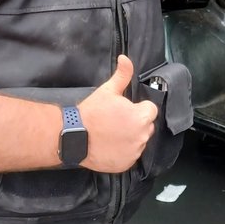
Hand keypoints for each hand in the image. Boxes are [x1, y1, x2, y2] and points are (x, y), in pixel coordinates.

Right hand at [79, 55, 157, 172]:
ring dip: (131, 137)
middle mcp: (142, 136)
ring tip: (111, 134)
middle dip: (136, 122)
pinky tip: (110, 146)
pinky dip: (124, 152)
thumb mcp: (107, 91)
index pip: (150, 109)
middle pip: (146, 126)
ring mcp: (134, 152)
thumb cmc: (92, 112)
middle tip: (116, 121)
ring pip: (139, 141)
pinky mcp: (126, 164)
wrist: (74, 137)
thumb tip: (125, 58)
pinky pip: (131, 155)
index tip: (124, 110)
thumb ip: (122, 75)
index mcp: (141, 116)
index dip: (138, 108)